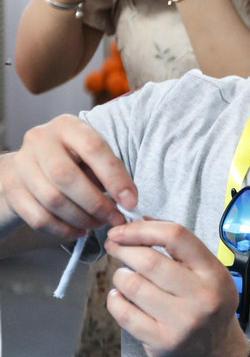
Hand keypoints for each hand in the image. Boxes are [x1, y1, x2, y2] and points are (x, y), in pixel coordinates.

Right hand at [0, 115, 137, 238]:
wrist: (31, 166)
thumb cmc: (72, 161)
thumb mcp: (91, 157)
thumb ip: (110, 173)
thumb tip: (128, 201)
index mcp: (67, 126)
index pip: (93, 148)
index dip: (115, 178)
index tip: (130, 202)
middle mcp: (40, 140)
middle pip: (67, 177)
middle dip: (96, 204)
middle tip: (113, 218)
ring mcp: (22, 164)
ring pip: (52, 200)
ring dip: (81, 219)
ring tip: (97, 224)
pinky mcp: (12, 188)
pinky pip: (38, 218)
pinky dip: (63, 230)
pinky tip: (78, 230)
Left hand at [104, 218, 244, 356]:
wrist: (217, 356)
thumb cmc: (209, 307)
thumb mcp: (209, 273)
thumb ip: (180, 248)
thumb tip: (141, 220)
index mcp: (213, 273)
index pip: (176, 236)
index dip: (142, 229)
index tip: (122, 230)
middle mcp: (201, 297)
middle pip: (149, 260)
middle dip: (123, 249)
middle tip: (114, 247)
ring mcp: (181, 322)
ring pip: (132, 285)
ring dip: (119, 276)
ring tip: (124, 277)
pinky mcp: (161, 342)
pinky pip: (124, 313)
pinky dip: (115, 300)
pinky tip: (120, 297)